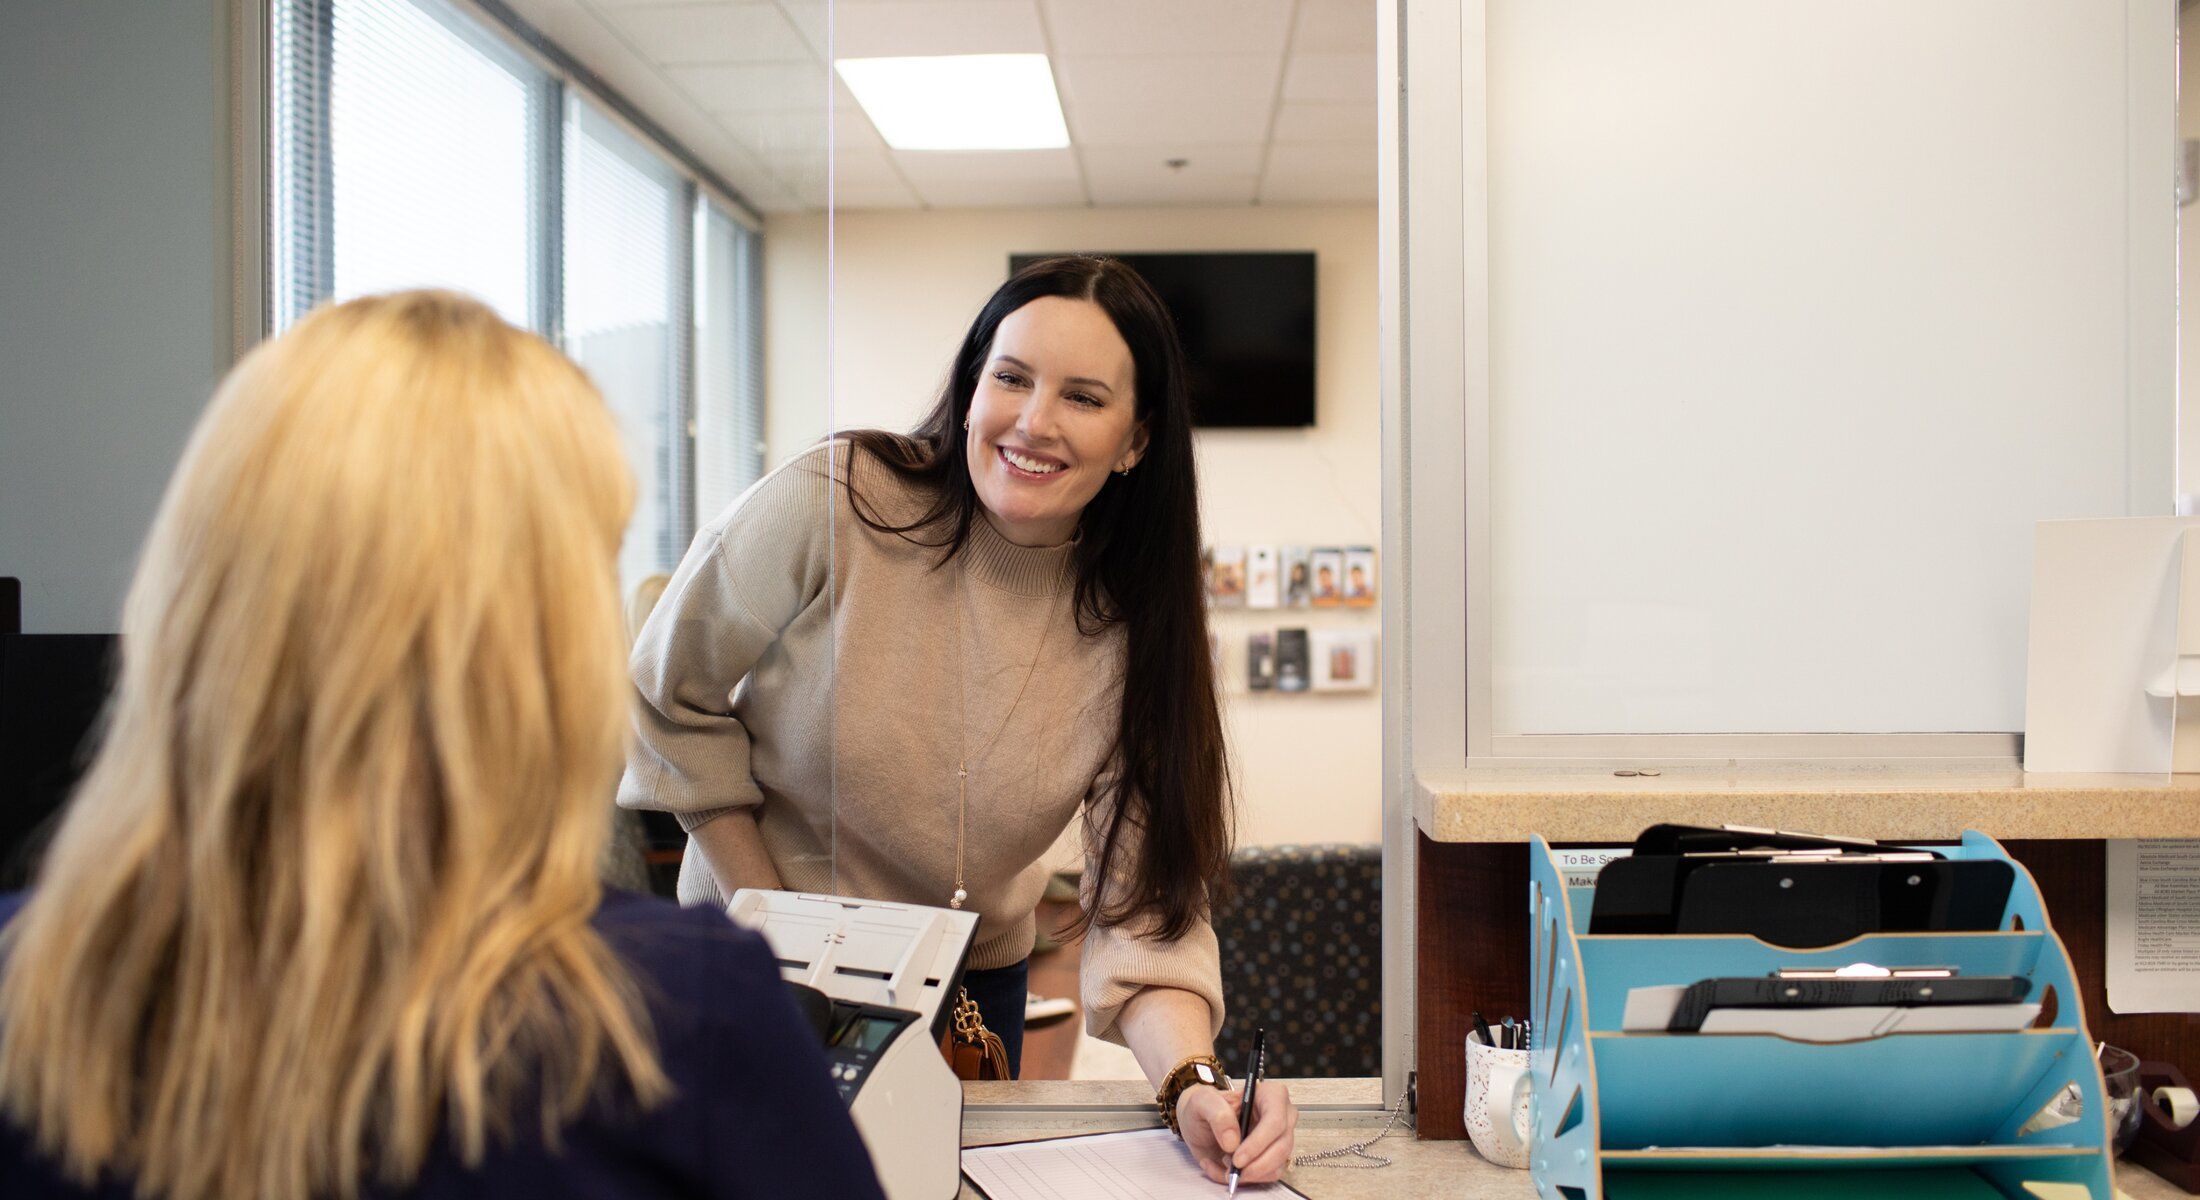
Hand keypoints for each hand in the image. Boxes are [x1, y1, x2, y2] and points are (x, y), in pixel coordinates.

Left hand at [1175, 1080, 1296, 1185]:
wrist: (1200, 1125)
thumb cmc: (1205, 1108)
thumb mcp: (1202, 1101)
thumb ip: (1217, 1114)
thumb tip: (1232, 1141)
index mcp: (1269, 1095)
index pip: (1276, 1120)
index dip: (1259, 1142)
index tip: (1238, 1157)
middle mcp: (1281, 1116)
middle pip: (1282, 1146)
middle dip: (1256, 1164)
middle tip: (1233, 1170)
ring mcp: (1280, 1139)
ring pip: (1277, 1165)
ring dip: (1250, 1173)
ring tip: (1225, 1164)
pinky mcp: (1274, 1159)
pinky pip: (1267, 1176)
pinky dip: (1245, 1179)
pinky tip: (1225, 1169)